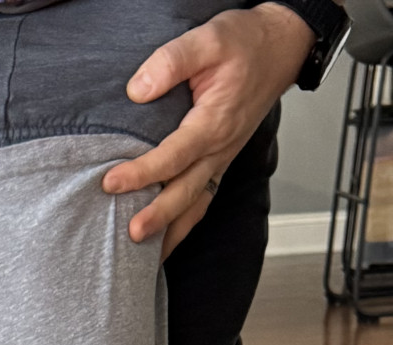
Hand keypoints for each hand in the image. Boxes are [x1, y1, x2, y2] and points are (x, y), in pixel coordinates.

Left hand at [103, 5, 315, 254]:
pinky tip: (163, 240)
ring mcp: (221, 159)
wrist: (281, 47)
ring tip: (145, 259)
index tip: (111, 183)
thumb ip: (172, 61)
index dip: (142, 173)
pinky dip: (183, 224)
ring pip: (196, 205)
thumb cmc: (246, 42)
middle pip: (186, 192)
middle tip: (130, 234)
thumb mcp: (209, 38)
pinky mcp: (219, 162)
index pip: (174, 156)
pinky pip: (201, 201)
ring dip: (172, 232)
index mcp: (215, 122)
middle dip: (158, 217)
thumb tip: (138, 90)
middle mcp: (220, 148)